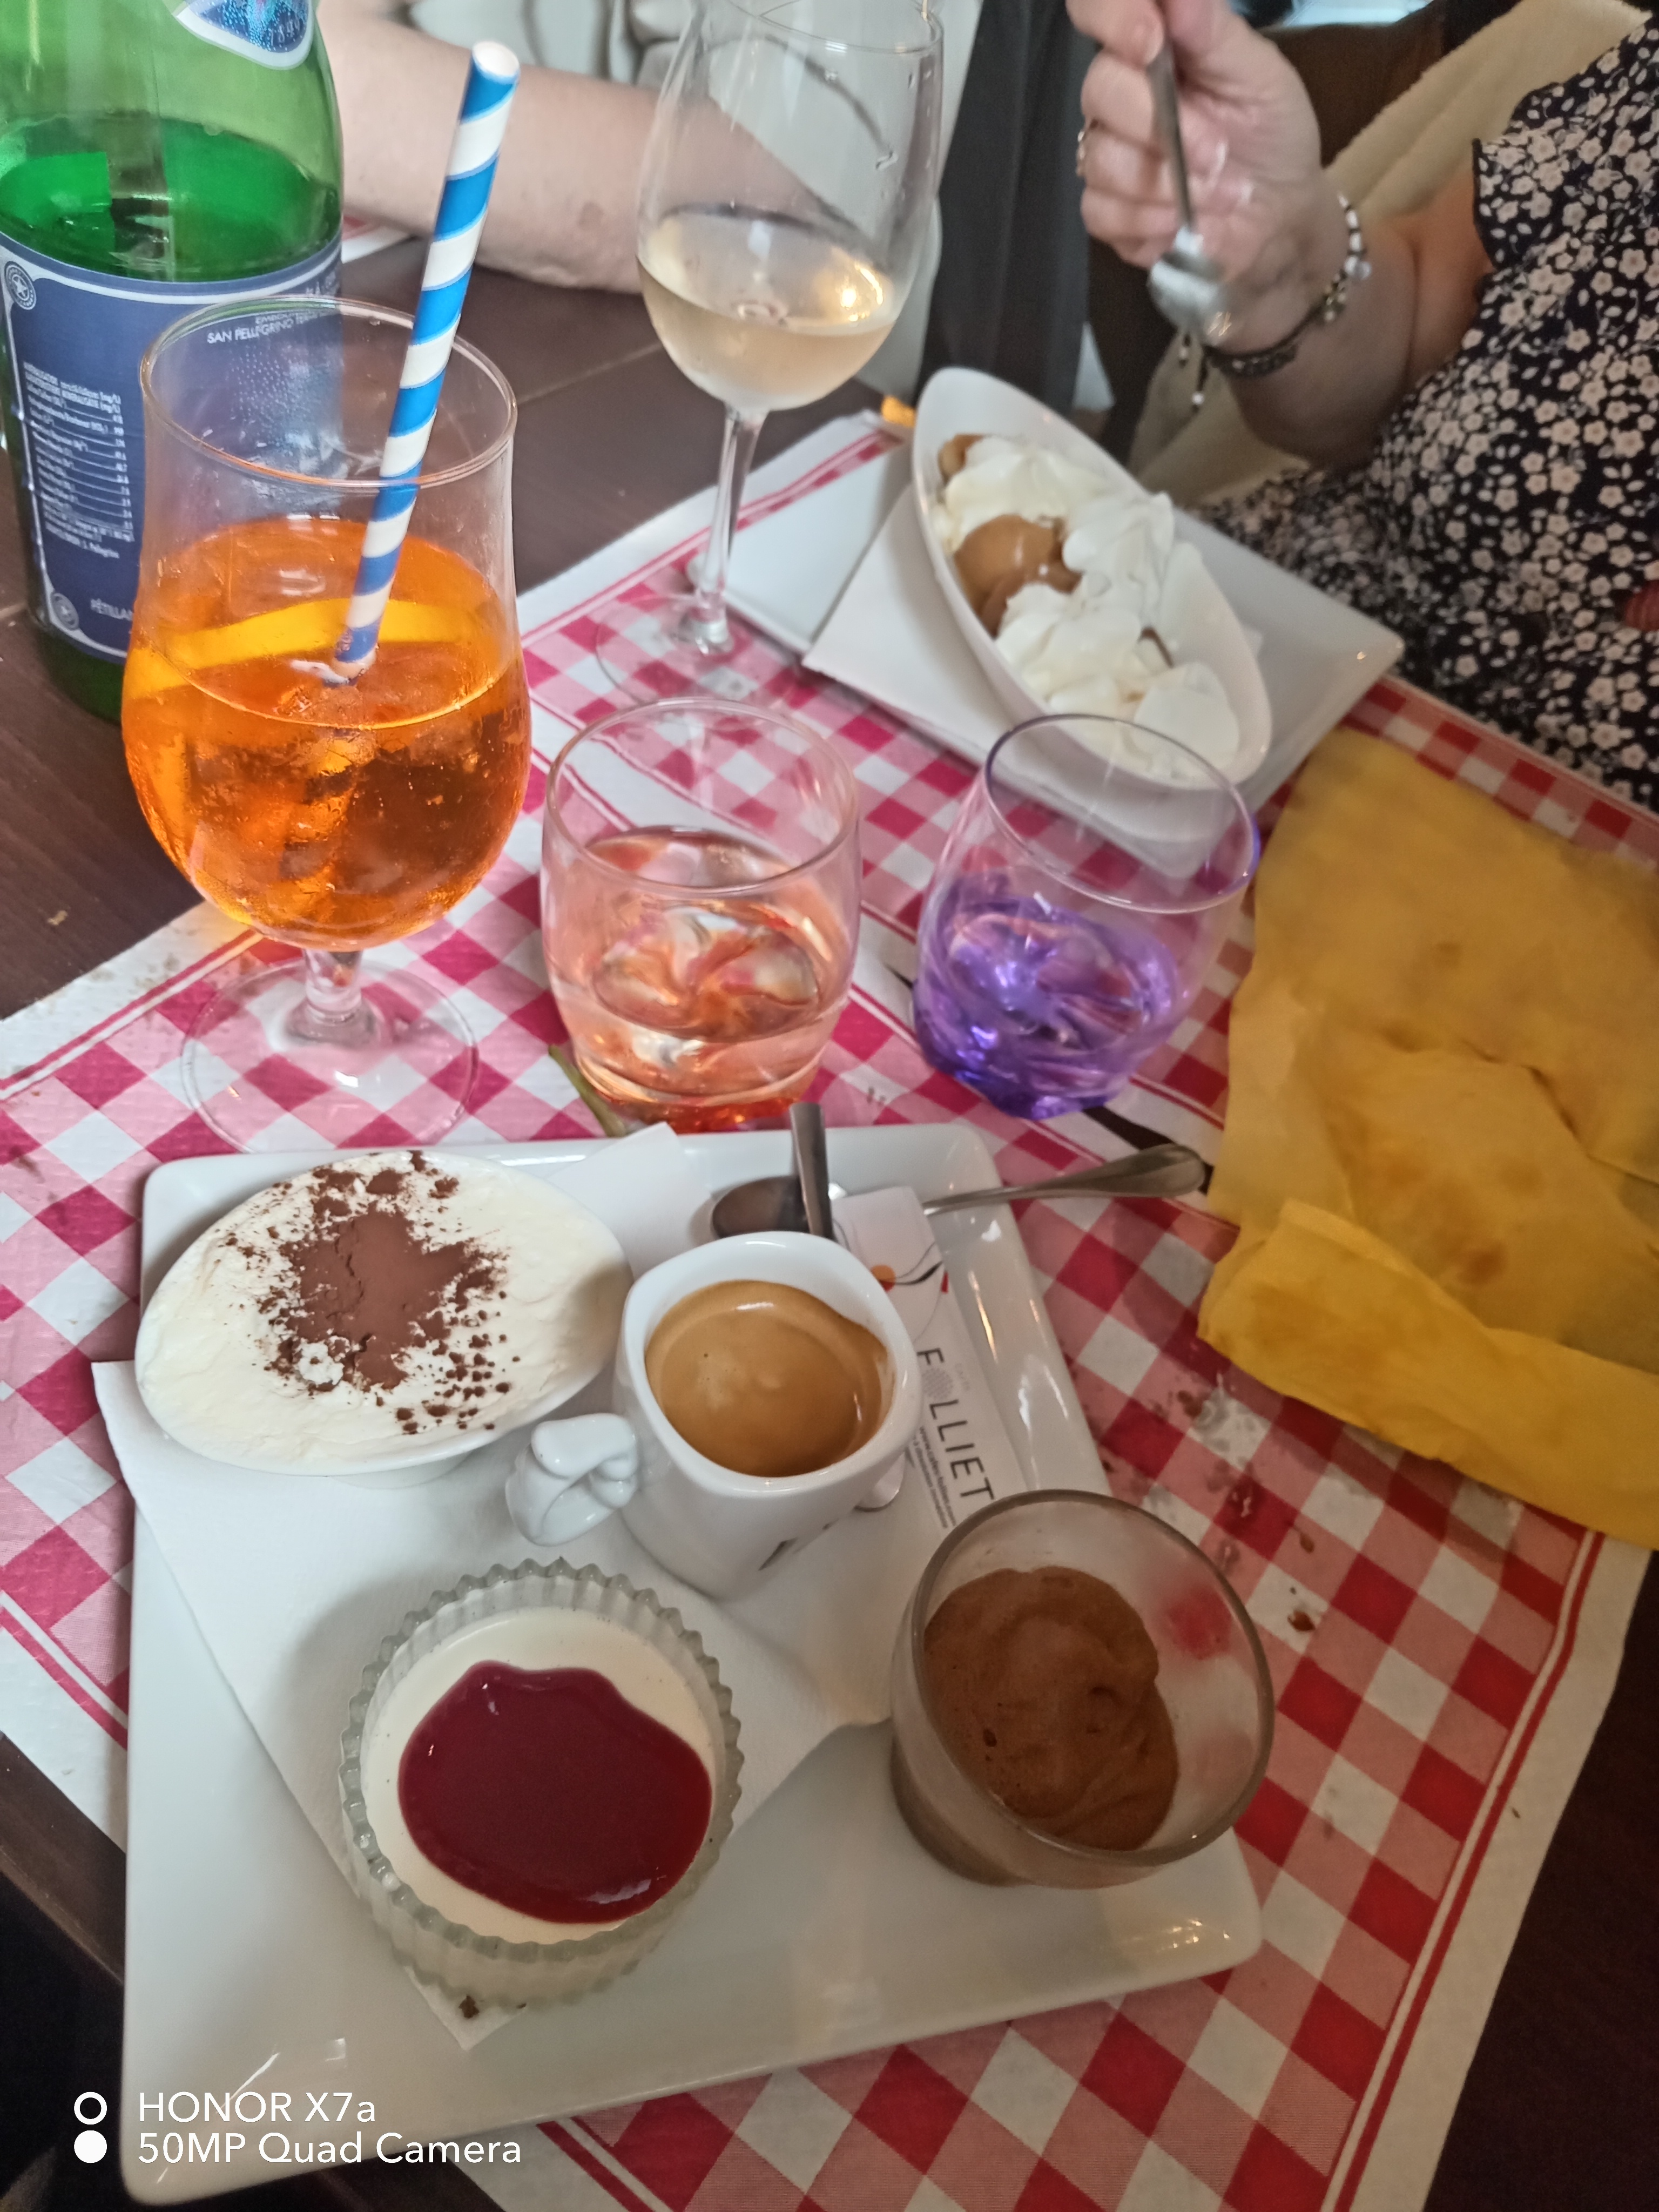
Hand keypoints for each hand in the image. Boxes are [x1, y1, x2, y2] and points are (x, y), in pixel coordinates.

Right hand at [1069, 0, 1330, 309]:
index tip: (1150, 39)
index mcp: (1151, 45)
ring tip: (1217, 193)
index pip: (1097, 8)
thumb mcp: (1260, 75)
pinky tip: (1181, 222)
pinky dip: (1147, 221)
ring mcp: (1106, 152)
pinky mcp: (1104, 211)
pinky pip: (1100, 211)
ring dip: (1167, 183)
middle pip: (1099, 89)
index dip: (1112, 15)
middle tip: (1218, 153)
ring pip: (1101, 157)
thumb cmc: (1272, 133)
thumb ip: (1212, 31)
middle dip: (1163, 126)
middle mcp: (1119, 93)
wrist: (1280, 213)